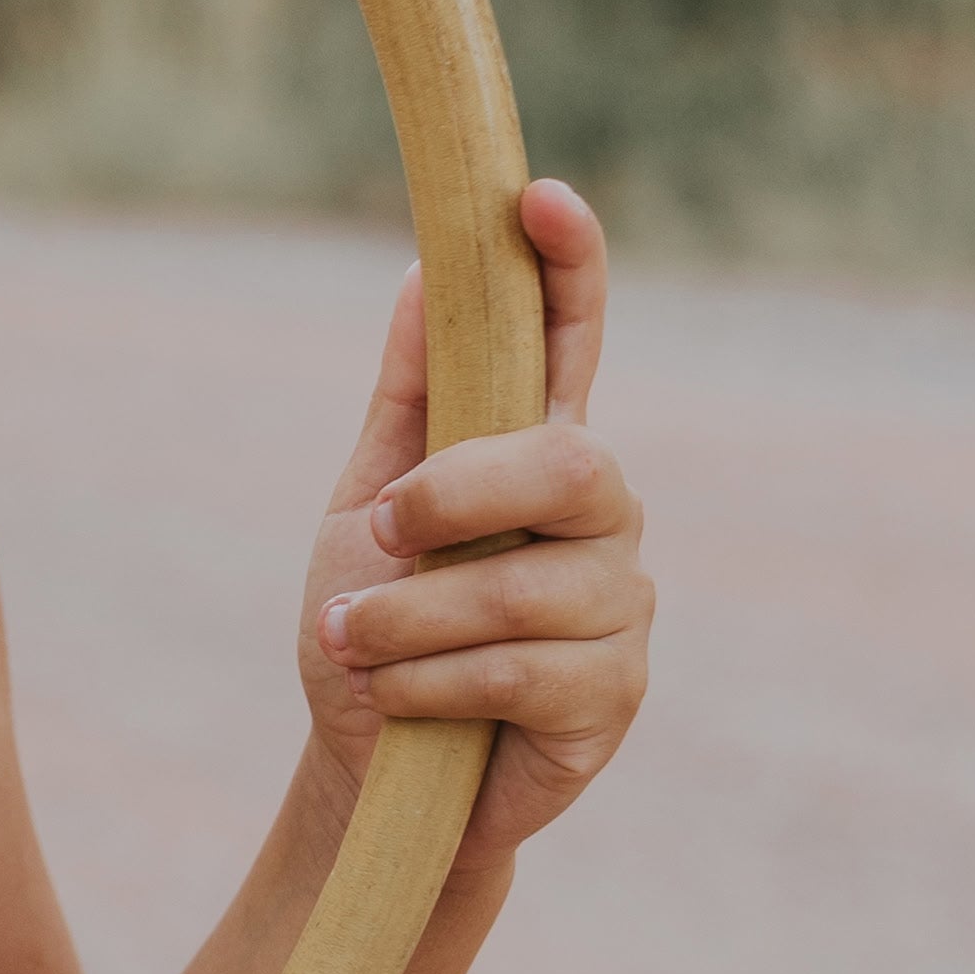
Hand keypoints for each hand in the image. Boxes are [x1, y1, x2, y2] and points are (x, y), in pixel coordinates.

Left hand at [298, 179, 652, 873]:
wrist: (371, 775)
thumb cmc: (374, 630)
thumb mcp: (366, 510)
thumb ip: (407, 406)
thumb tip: (419, 274)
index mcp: (537, 452)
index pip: (574, 340)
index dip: (571, 268)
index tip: (536, 198)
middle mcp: (601, 514)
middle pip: (568, 460)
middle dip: (454, 495)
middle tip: (378, 534)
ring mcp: (619, 603)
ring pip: (523, 584)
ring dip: (408, 618)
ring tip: (355, 643)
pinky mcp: (614, 693)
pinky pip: (519, 670)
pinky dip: (429, 682)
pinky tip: (400, 699)